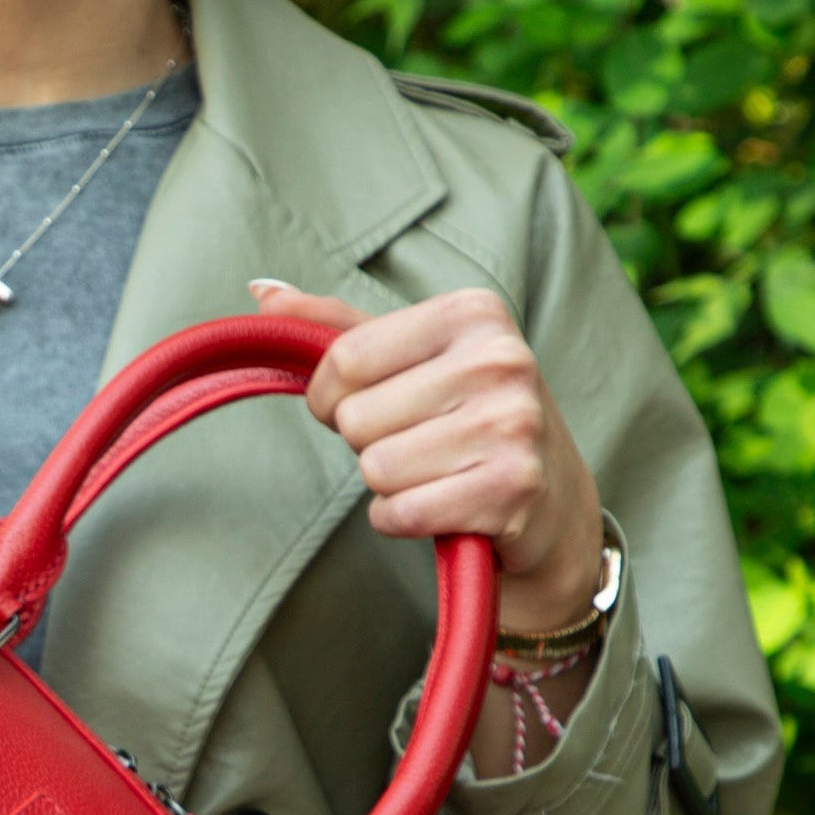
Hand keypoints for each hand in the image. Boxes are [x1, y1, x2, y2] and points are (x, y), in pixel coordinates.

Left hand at [252, 279, 606, 773]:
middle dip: (370, 446)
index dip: (332, 400)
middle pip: (356, 420)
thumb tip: (262, 293)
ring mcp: (512, 425)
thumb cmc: (467, 426)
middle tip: (422, 447)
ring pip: (376, 469)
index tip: (370, 409)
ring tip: (437, 475)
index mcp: (473, 312)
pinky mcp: (511, 491)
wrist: (553, 507)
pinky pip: (400, 513)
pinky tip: (442, 509)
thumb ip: (338, 327)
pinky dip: (404, 521)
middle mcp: (500, 359)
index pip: (343, 360)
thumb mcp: (413, 362)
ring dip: (390, 487)